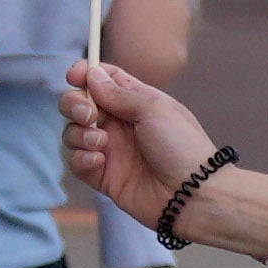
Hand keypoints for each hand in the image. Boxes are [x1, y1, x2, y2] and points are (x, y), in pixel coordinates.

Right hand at [61, 60, 218, 207]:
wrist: (194, 194)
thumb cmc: (182, 146)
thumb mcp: (153, 108)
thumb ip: (119, 92)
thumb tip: (92, 75)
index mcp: (135, 101)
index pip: (101, 79)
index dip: (85, 73)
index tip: (74, 77)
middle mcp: (120, 123)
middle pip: (79, 103)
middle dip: (74, 104)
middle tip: (89, 115)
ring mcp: (111, 150)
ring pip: (73, 132)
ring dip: (78, 134)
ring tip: (102, 143)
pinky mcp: (104, 176)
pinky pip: (76, 162)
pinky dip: (80, 159)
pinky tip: (99, 161)